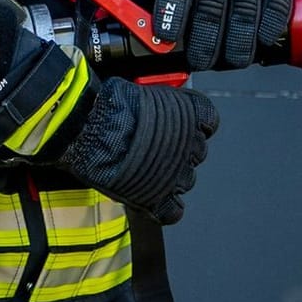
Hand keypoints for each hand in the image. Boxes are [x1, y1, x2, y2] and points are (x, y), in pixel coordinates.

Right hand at [52, 77, 218, 223]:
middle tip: (154, 149)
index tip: (176, 126)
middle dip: (179, 152)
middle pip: (197, 152)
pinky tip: (152, 199)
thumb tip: (150, 110)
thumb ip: (158, 106)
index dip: (193, 124)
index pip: (209, 121)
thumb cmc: (113, 104)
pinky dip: (165, 208)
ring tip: (144, 170)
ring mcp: (178, 174)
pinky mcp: (160, 199)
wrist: (92, 128)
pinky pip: (173, 211)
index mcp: (192, 113)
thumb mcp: (143, 91)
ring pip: (187, 180)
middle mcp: (192, 144)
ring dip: (170, 177)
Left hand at [151, 0, 293, 70]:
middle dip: (206, 37)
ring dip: (239, 37)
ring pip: (245, 4)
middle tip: (202, 61)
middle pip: (212, 1)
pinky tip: (262, 39)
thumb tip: (115, 15)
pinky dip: (269, 22)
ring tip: (232, 60)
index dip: (172, 11)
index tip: (167, 37)